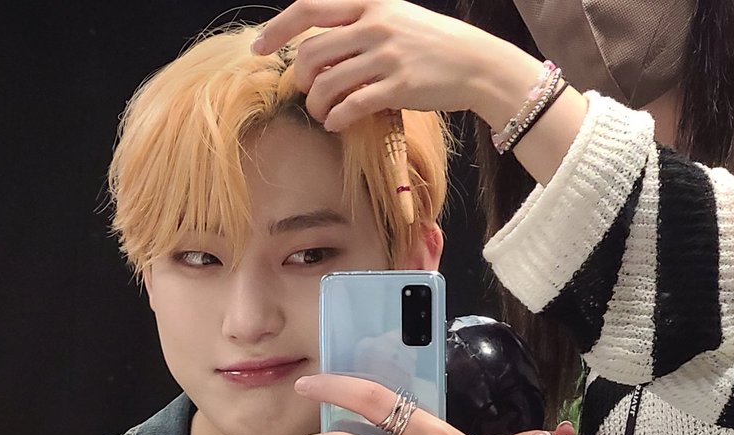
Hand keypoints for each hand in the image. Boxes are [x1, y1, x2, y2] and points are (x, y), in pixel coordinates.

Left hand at [254, 0, 588, 185]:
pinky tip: (337, 123)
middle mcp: (374, 24)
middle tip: (307, 93)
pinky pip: (349, 107)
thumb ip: (359, 24)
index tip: (257, 48)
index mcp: (370, 2)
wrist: (476, 63)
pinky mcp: (397, 87)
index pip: (310, 8)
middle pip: (311, 53)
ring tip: (323, 113)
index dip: (278, 28)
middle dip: (300, 79)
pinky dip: (335, 119)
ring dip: (315, 105)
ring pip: (326, 83)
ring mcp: (386, 55)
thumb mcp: (395, 18)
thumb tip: (318, 45)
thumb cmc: (432, 46)